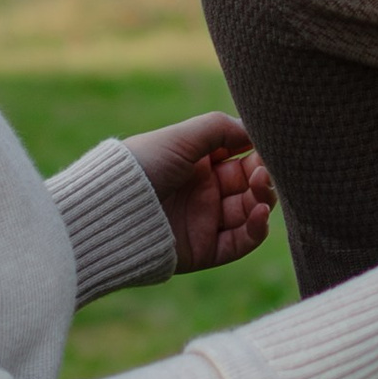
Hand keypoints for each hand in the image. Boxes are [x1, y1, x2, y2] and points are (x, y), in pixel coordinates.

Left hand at [126, 113, 274, 273]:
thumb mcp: (180, 138)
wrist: (108, 212)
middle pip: (249, 185)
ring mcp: (204, 222)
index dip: (258, 153)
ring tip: (259, 189)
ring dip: (263, 200)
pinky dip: (256, 229)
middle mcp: (202, 192)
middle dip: (262, 177)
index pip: (240, 157)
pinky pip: (241, 243)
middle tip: (261, 172)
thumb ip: (219, 128)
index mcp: (196, 163)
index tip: (269, 147)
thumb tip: (255, 132)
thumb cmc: (140, 167)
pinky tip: (258, 213)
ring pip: (250, 212)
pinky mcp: (204, 250)